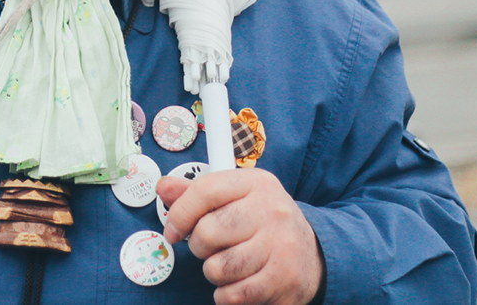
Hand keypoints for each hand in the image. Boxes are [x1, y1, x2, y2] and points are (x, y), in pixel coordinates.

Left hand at [157, 169, 324, 304]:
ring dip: (214, 272)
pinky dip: (226, 294)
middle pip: (208, 232)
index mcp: (256, 183)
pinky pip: (233, 294)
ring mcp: (280, 246)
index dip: (180, 213)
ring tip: (229, 264)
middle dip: (200, 246)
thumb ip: (198, 193)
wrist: (312, 255)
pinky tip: (239, 282)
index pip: (205, 190)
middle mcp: (271, 210)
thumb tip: (163, 187)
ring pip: (217, 268)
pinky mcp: (283, 279)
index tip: (173, 230)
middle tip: (212, 248)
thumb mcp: (237, 197)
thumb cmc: (264, 223)